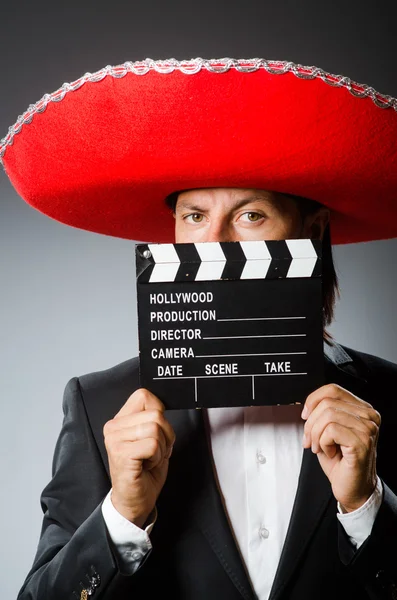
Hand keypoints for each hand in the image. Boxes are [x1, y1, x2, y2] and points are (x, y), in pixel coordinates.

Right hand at [103, 388, 174, 527]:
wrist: (135, 501)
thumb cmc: (145, 471)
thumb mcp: (151, 438)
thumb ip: (153, 419)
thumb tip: (161, 406)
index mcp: (120, 420)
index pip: (143, 395)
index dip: (159, 412)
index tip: (158, 432)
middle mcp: (113, 427)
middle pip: (155, 414)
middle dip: (166, 435)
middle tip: (156, 452)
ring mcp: (115, 440)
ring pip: (155, 429)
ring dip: (162, 448)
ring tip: (150, 459)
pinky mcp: (121, 453)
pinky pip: (153, 445)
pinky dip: (157, 457)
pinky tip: (146, 466)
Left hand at [301, 384, 379, 511]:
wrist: (352, 489)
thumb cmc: (340, 462)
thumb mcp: (327, 431)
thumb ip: (322, 413)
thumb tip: (307, 406)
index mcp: (362, 409)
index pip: (333, 389)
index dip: (313, 399)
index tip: (305, 415)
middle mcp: (369, 416)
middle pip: (327, 402)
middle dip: (311, 423)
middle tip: (310, 440)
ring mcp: (368, 429)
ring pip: (327, 415)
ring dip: (315, 434)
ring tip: (320, 447)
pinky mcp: (362, 442)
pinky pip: (331, 431)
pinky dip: (322, 442)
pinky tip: (330, 452)